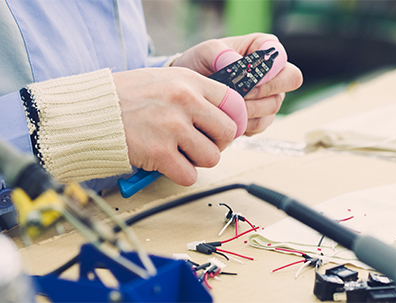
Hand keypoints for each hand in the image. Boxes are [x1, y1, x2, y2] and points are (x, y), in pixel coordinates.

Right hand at [113, 67, 237, 185]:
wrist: (89, 112)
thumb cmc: (125, 97)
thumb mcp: (164, 80)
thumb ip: (193, 93)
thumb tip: (224, 114)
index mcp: (188, 80)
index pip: (233, 101)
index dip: (232, 119)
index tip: (222, 129)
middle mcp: (184, 101)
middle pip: (227, 132)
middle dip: (217, 143)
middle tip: (200, 144)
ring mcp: (172, 127)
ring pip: (212, 157)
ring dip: (198, 160)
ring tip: (181, 153)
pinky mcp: (160, 153)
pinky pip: (189, 175)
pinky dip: (181, 174)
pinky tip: (167, 164)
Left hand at [172, 33, 302, 135]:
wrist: (189, 90)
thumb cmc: (200, 64)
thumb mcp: (206, 52)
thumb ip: (222, 54)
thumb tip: (239, 67)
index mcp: (264, 48)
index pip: (281, 56)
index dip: (268, 68)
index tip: (246, 74)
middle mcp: (274, 72)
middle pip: (290, 80)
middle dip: (263, 89)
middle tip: (239, 93)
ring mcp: (271, 95)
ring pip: (274, 105)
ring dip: (249, 108)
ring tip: (226, 104)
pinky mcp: (263, 117)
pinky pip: (262, 124)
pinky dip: (245, 122)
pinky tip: (228, 116)